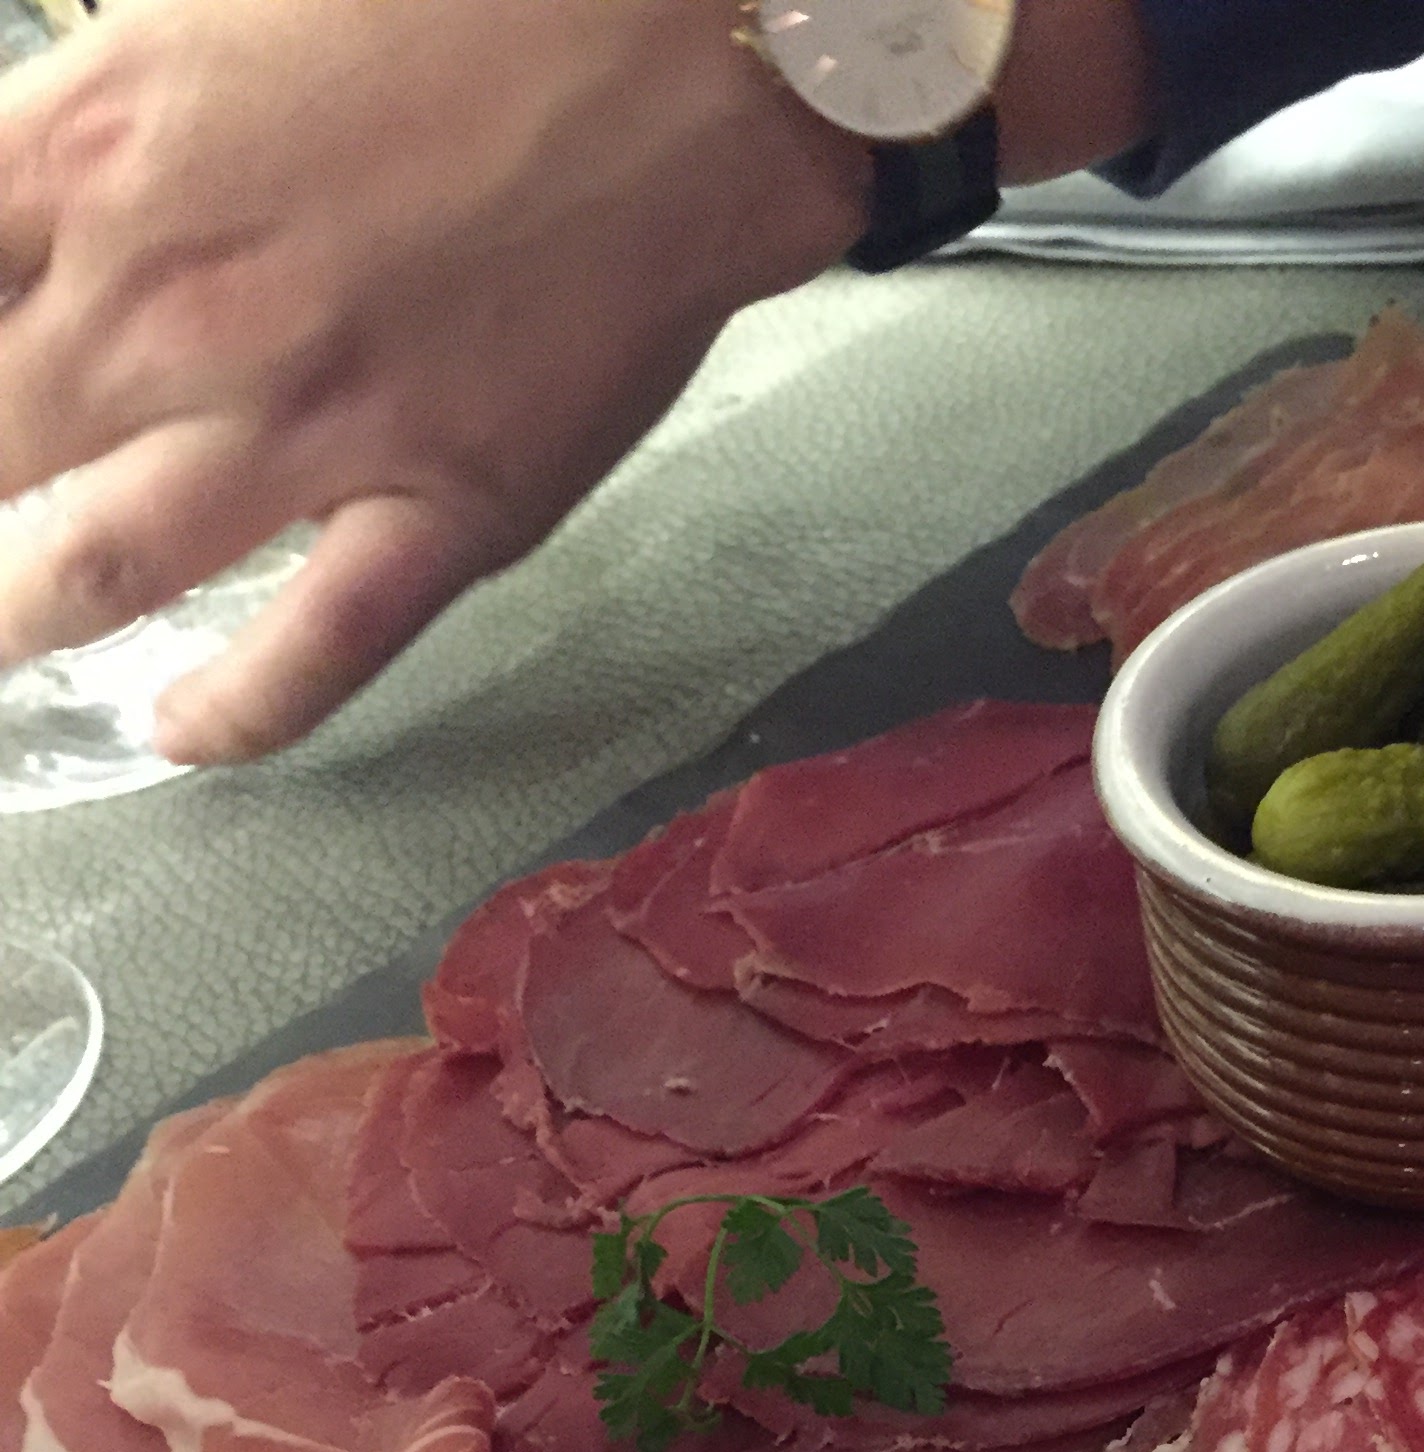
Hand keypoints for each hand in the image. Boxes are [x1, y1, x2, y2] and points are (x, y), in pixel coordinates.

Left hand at [0, 0, 870, 763]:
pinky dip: (233, 712)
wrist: (680, 49)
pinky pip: (315, 652)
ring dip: (20, 621)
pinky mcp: (442, 507)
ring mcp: (308, 422)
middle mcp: (172, 301)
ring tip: (2, 642)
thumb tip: (46, 198)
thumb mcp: (209, 5)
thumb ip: (98, 119)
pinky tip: (177, 731)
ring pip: (99, 567)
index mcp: (98, 145)